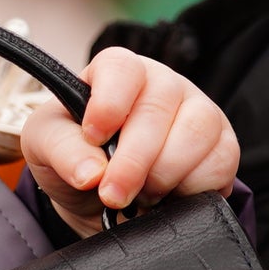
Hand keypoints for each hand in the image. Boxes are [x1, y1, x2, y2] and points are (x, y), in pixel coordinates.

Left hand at [20, 49, 242, 237]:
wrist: (105, 202)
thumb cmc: (76, 160)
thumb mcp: (45, 149)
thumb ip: (61, 152)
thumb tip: (90, 172)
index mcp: (117, 74)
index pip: (122, 66)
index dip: (109, 102)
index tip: (94, 137)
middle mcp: (162, 85)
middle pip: (158, 108)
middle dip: (132, 161)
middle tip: (112, 194)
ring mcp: (198, 112)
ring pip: (194, 133)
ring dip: (163, 175)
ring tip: (142, 194)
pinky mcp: (223, 146)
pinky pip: (219, 163)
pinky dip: (191, 189)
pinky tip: (170, 196)